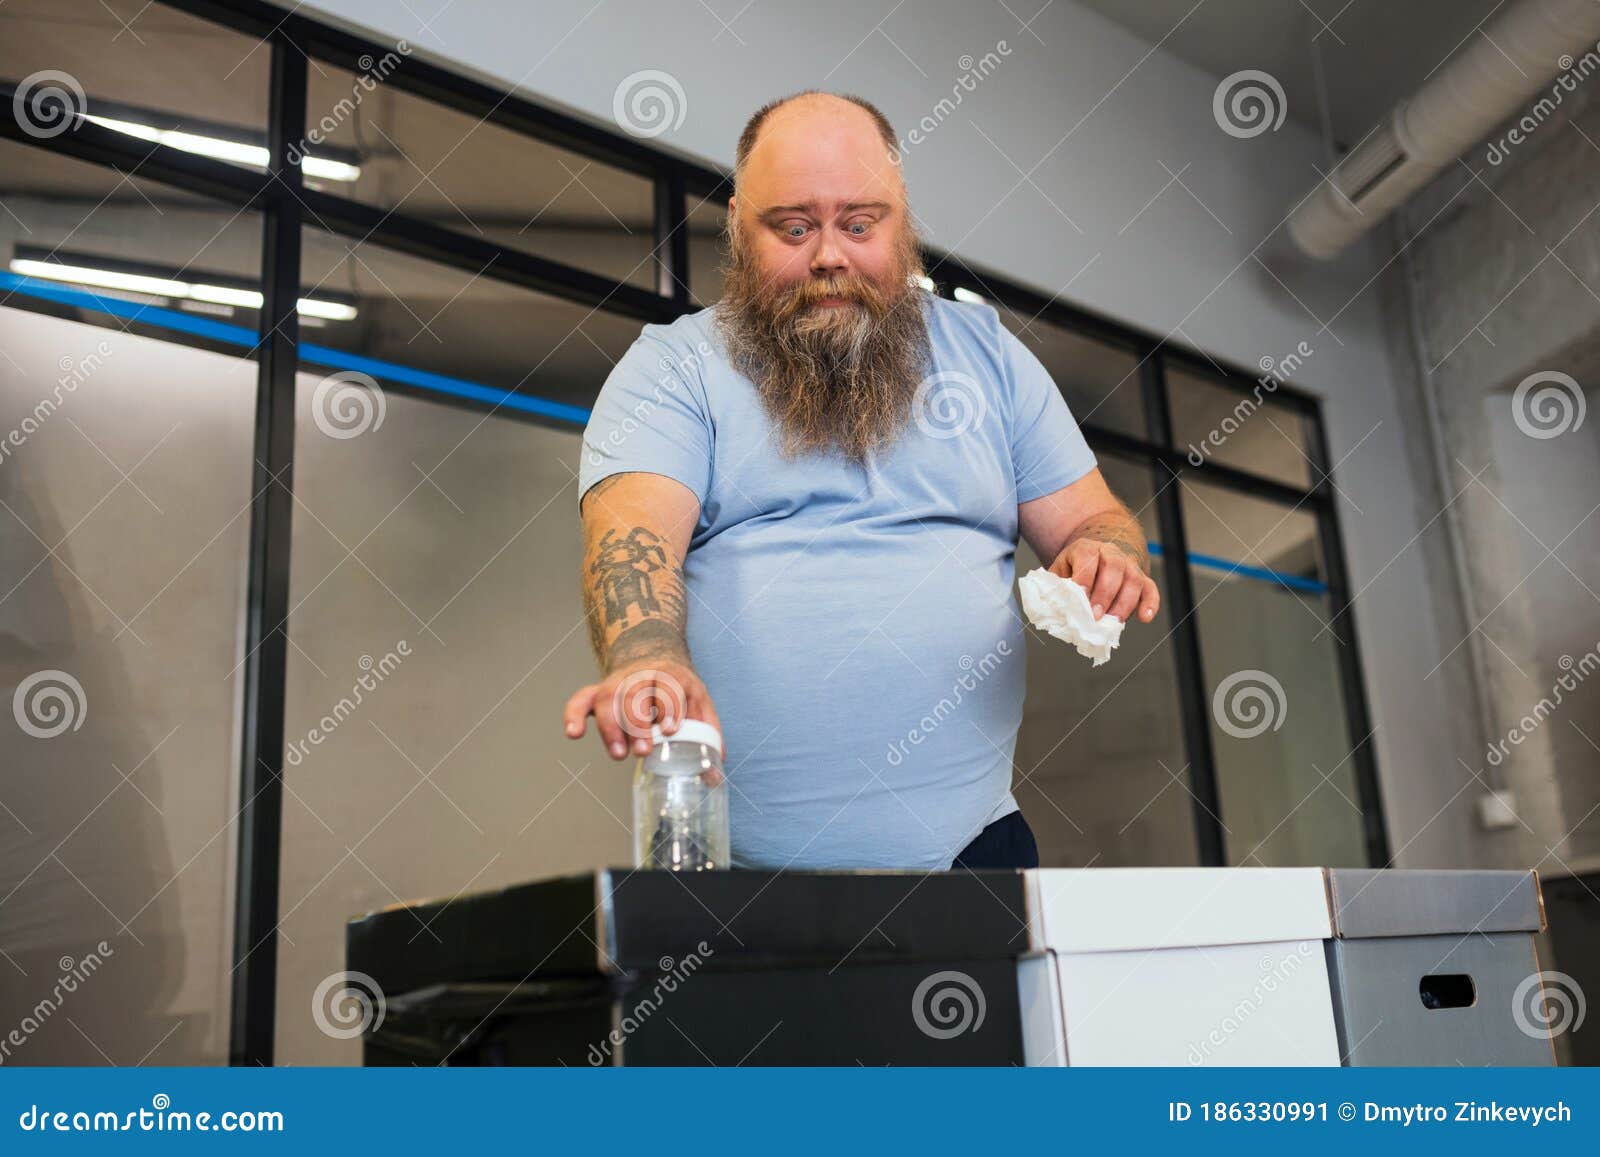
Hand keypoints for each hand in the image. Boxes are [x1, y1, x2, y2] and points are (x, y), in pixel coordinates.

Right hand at [563, 659, 723, 760]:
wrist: (654, 657)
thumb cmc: (678, 689)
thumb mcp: (698, 702)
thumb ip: (707, 735)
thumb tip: (713, 776)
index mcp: (671, 676)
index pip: (668, 686)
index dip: (669, 707)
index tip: (670, 730)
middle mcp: (642, 675)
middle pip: (634, 694)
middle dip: (637, 723)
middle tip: (642, 751)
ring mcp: (618, 682)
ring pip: (608, 697)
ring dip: (611, 727)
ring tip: (619, 754)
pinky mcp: (599, 691)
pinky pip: (581, 699)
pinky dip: (573, 714)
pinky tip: (574, 733)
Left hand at [1049, 537, 1159, 623]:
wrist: (1093, 558)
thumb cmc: (1074, 569)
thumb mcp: (1060, 573)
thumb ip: (1056, 587)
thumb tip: (1054, 608)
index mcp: (1086, 549)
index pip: (1087, 557)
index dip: (1084, 577)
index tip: (1081, 597)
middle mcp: (1110, 553)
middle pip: (1114, 567)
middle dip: (1105, 593)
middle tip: (1096, 615)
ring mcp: (1128, 565)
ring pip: (1133, 579)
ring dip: (1124, 603)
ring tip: (1113, 621)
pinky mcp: (1141, 579)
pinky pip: (1150, 588)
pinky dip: (1150, 603)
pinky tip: (1144, 617)